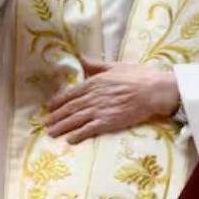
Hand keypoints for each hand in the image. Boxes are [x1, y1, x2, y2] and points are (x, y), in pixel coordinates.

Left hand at [44, 58, 179, 143]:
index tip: (50, 107)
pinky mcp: (109, 122)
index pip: (72, 93)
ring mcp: (100, 110)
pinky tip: (70, 140)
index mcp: (95, 82)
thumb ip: (97, 64)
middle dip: (56, 116)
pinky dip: (78, 135)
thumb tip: (82, 58)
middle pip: (70, 108)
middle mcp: (94, 96)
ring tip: (51, 133)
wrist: (154, 91)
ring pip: (76, 119)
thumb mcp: (115, 66)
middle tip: (45, 123)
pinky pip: (89, 129)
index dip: (59, 101)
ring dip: (62, 126)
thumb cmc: (138, 76)